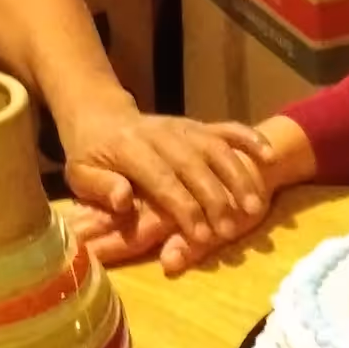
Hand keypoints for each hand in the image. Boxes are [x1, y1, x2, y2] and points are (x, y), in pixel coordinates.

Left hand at [60, 105, 270, 260]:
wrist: (99, 112)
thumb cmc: (89, 153)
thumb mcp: (80, 173)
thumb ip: (102, 188)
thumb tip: (123, 201)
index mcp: (130, 148)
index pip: (162, 180)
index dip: (184, 208)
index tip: (202, 235)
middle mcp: (162, 135)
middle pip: (195, 165)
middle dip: (216, 198)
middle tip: (231, 229)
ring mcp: (183, 127)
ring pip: (217, 148)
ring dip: (238, 176)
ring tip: (255, 206)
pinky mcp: (199, 124)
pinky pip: (228, 128)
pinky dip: (250, 139)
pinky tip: (268, 156)